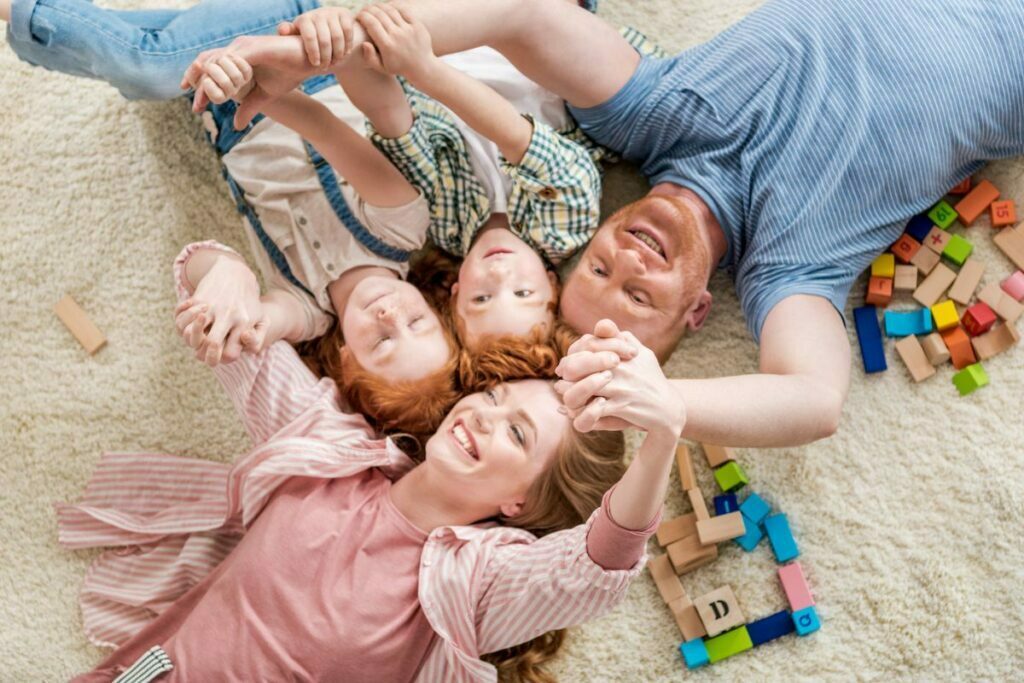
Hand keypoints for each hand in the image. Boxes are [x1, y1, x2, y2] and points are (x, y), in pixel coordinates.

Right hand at [173, 257, 267, 365]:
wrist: (235, 272)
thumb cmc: (248, 302)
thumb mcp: (260, 319)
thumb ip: (257, 340)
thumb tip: (246, 351)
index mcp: (244, 323)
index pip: (230, 354)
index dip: (224, 359)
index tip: (222, 354)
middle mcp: (227, 315)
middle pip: (211, 345)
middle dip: (206, 356)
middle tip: (205, 353)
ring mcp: (211, 306)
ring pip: (190, 333)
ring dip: (191, 339)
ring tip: (199, 336)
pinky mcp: (198, 298)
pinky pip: (181, 318)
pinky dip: (182, 322)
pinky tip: (191, 320)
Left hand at [180, 36, 310, 123]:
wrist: (309, 63)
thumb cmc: (288, 74)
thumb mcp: (264, 96)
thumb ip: (248, 107)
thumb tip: (236, 125)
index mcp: (237, 58)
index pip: (211, 70)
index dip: (200, 86)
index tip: (197, 107)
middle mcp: (237, 49)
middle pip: (207, 64)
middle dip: (197, 85)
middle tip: (196, 108)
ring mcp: (244, 46)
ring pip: (216, 63)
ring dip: (212, 84)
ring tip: (213, 102)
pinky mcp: (254, 48)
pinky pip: (233, 62)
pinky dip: (228, 78)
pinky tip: (229, 94)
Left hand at [277, 7, 355, 66]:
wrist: (325, 25)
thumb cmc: (307, 35)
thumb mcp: (295, 35)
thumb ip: (287, 33)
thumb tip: (283, 30)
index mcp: (305, 20)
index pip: (310, 37)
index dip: (314, 53)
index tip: (316, 64)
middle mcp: (318, 14)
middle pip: (325, 40)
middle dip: (326, 57)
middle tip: (326, 67)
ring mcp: (332, 13)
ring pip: (338, 37)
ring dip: (338, 54)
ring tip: (335, 62)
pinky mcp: (344, 14)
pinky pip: (348, 31)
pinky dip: (348, 45)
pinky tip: (345, 54)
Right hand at [355, 4, 436, 82]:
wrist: (423, 67)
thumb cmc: (399, 67)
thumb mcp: (382, 67)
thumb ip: (370, 57)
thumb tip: (364, 43)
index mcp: (387, 45)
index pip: (371, 24)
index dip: (362, 16)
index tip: (358, 16)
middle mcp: (397, 35)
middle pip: (379, 14)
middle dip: (368, 9)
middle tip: (364, 9)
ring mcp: (408, 29)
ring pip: (390, 10)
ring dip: (379, 6)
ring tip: (374, 7)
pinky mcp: (417, 25)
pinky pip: (403, 10)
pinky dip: (393, 6)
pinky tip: (387, 7)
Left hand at [555, 320, 684, 436]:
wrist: (669, 408)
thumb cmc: (651, 377)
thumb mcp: (642, 353)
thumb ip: (623, 337)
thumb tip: (601, 325)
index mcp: (623, 351)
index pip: (590, 344)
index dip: (574, 352)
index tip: (567, 362)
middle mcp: (621, 366)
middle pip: (582, 363)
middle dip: (567, 370)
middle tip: (562, 376)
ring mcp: (622, 387)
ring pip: (583, 386)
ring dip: (569, 390)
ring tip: (564, 391)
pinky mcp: (623, 407)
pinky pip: (594, 409)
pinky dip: (582, 410)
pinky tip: (576, 409)